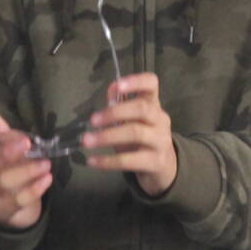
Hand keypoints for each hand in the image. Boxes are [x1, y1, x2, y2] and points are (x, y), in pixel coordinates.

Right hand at [0, 105, 52, 229]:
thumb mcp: (9, 149)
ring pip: (3, 184)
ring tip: (46, 164)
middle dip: (7, 154)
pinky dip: (34, 189)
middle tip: (28, 143)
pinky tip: (47, 179)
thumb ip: (1, 132)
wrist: (17, 209)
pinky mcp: (2, 212)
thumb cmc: (12, 171)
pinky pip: (17, 201)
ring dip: (27, 172)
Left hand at [82, 73, 178, 196]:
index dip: (136, 81)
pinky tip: (92, 161)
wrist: (163, 167)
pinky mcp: (156, 162)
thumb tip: (111, 89)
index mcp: (154, 104)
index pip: (151, 84)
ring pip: (136, 133)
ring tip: (87, 141)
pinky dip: (109, 161)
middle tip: (92, 120)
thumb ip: (121, 104)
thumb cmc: (142, 139)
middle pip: (142, 109)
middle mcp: (160, 120)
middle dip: (115, 113)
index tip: (117, 86)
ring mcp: (161, 141)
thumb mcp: (132, 120)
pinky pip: (130, 160)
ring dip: (108, 136)